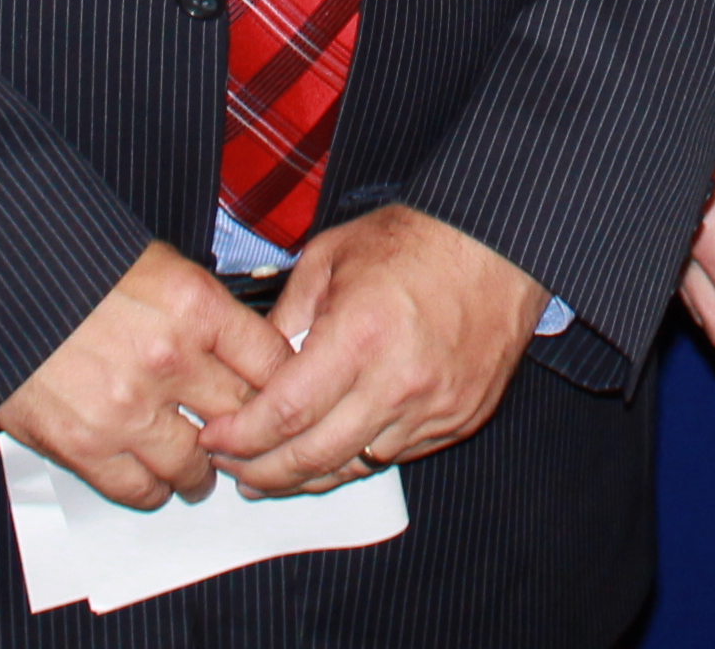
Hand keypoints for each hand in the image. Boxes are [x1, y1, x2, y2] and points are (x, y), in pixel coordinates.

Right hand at [0, 244, 287, 508]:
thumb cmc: (72, 264)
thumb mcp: (157, 264)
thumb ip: (203, 310)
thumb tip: (244, 349)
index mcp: (194, 305)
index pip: (272, 363)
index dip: (281, 385)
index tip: (277, 395)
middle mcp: (169, 359)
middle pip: (243, 418)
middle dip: (246, 431)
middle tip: (240, 438)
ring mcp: (128, 408)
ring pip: (195, 466)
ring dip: (199, 470)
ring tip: (194, 465)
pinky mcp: (84, 445)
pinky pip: (140, 488)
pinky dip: (152, 488)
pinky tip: (151, 475)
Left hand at [200, 207, 542, 494]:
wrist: (498, 243)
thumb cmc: (415, 240)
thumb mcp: (330, 257)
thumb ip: (287, 317)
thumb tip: (255, 370)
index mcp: (360, 336)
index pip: (285, 413)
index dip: (241, 436)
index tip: (215, 438)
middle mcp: (399, 382)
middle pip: (316, 456)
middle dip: (264, 472)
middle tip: (234, 469)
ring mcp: (434, 407)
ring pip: (355, 466)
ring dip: (308, 475)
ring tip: (274, 471)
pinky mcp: (460, 418)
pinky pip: (396, 455)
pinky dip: (358, 458)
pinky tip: (334, 449)